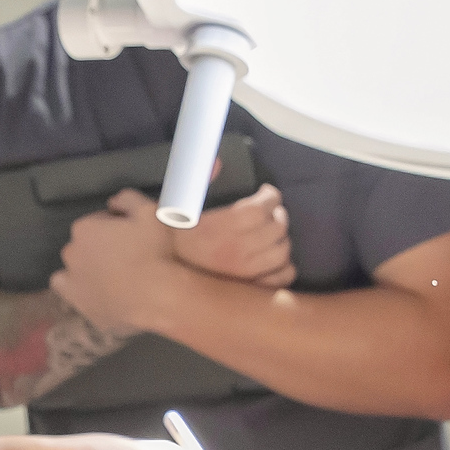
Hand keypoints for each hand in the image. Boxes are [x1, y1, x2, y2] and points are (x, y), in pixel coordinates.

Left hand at [49, 190, 194, 334]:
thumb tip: (113, 202)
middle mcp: (72, 254)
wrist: (160, 296)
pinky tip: (101, 291)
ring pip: (75, 269)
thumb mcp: (149, 211)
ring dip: (88, 268)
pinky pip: (74, 295)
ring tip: (114, 276)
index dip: (116, 227)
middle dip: (101, 247)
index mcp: (85, 229)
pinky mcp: (83, 307)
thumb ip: (127, 199)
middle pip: (85, 245)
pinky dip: (83, 291)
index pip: (97, 222)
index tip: (132, 235)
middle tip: (127, 255)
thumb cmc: (156, 252)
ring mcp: (74, 284)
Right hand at [169, 184, 292, 288]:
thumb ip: (198, 182)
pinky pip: (283, 276)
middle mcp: (237, 250)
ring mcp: (246, 273)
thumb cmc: (172, 240)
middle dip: (278, 214)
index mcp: (220, 228)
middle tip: (271, 212)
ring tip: (272, 233)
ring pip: (283, 251)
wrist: (164, 280)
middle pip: (277, 227)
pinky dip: (285, 266)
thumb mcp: (178, 207)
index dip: (271, 196)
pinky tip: (274, 258)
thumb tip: (217, 161)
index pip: (261, 208)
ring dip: (281, 239)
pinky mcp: (251, 288)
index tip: (267, 193)